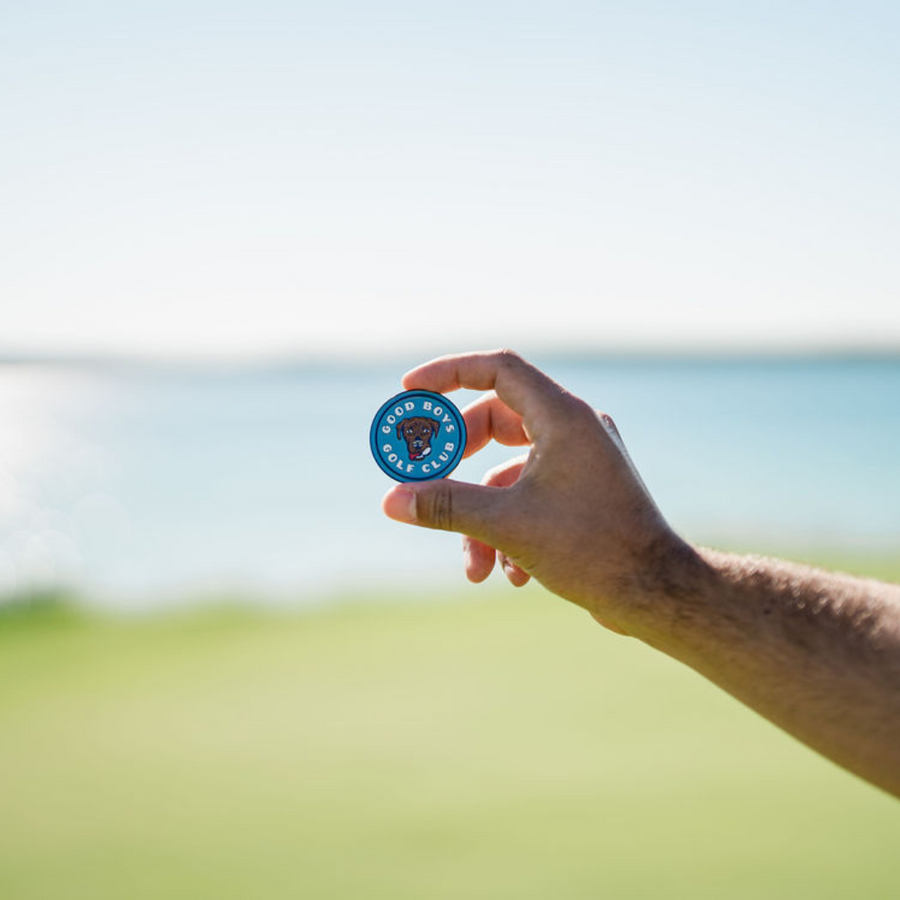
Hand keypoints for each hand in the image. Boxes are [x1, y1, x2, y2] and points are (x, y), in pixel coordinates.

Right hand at [382, 350, 689, 634]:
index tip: (408, 390)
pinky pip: (530, 494)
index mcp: (562, 417)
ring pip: (509, 469)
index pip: (497, 368)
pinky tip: (508, 574)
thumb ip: (445, 505)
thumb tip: (391, 500)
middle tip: (423, 478)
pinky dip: (509, 527)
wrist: (655, 594)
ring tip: (474, 567)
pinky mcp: (582, 491)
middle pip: (495, 420)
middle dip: (457, 460)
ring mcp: (581, 459)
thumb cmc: (592, 550)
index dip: (448, 373)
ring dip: (481, 515)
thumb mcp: (507, 524)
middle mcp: (574, 428)